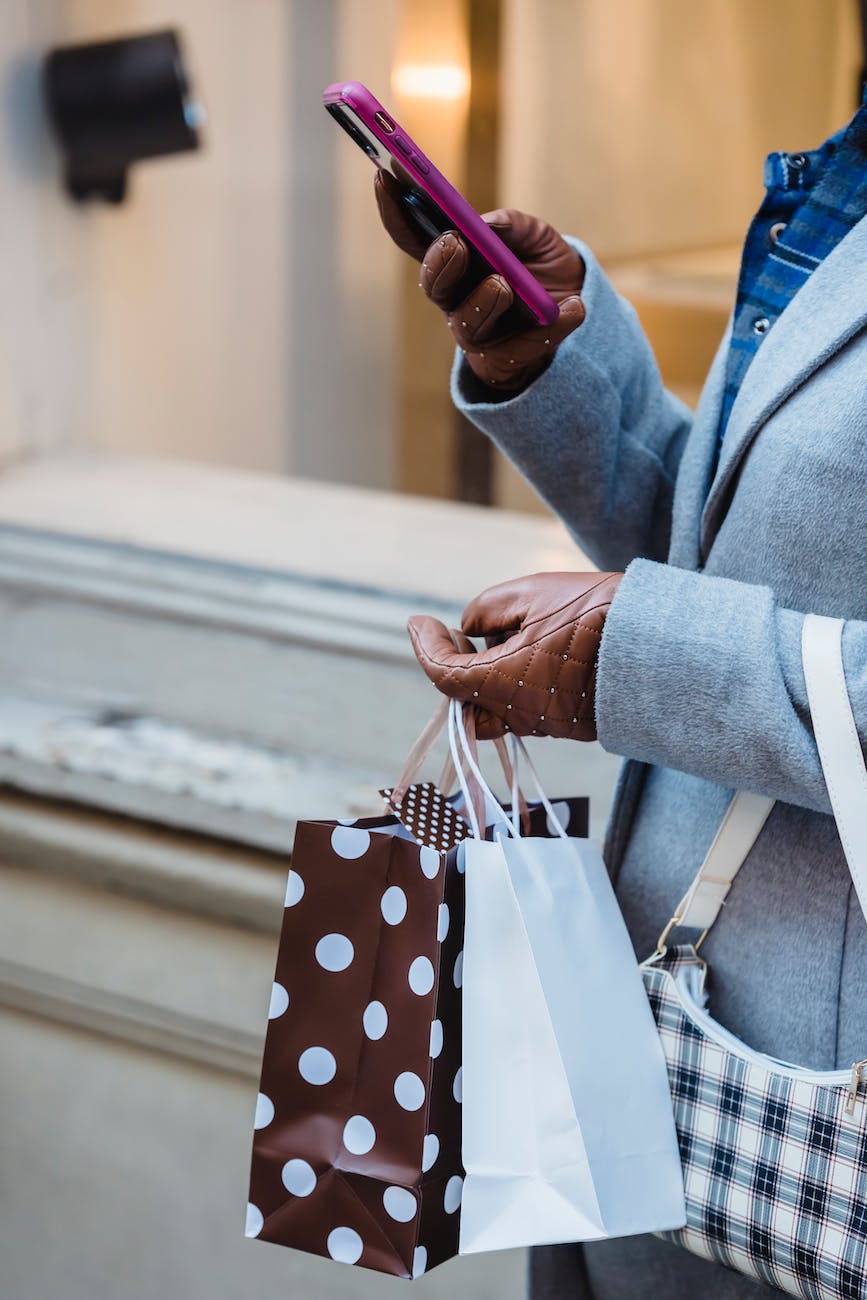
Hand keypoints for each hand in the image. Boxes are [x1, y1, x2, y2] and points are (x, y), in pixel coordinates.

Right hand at [374, 169, 585, 392]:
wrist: (575, 307)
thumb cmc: (542, 266)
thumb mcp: (535, 235)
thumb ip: (511, 225)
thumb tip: (487, 226)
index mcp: (454, 261)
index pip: (414, 237)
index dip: (395, 211)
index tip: (385, 176)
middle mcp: (455, 298)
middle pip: (433, 285)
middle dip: (441, 262)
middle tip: (455, 241)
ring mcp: (478, 332)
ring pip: (466, 324)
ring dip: (483, 301)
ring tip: (504, 284)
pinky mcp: (507, 360)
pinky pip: (521, 347)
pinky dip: (551, 327)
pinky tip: (575, 308)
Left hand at [407, 572, 621, 740]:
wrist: (661, 639)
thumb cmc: (595, 611)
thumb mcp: (529, 593)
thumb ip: (485, 610)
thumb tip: (471, 629)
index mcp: (502, 684)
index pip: (442, 675)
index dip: (424, 646)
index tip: (419, 622)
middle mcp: (522, 715)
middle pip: (467, 704)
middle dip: (454, 670)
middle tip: (458, 635)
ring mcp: (549, 725)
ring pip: (498, 709)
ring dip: (485, 676)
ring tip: (498, 635)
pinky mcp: (572, 725)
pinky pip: (529, 709)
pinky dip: (515, 685)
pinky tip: (528, 651)